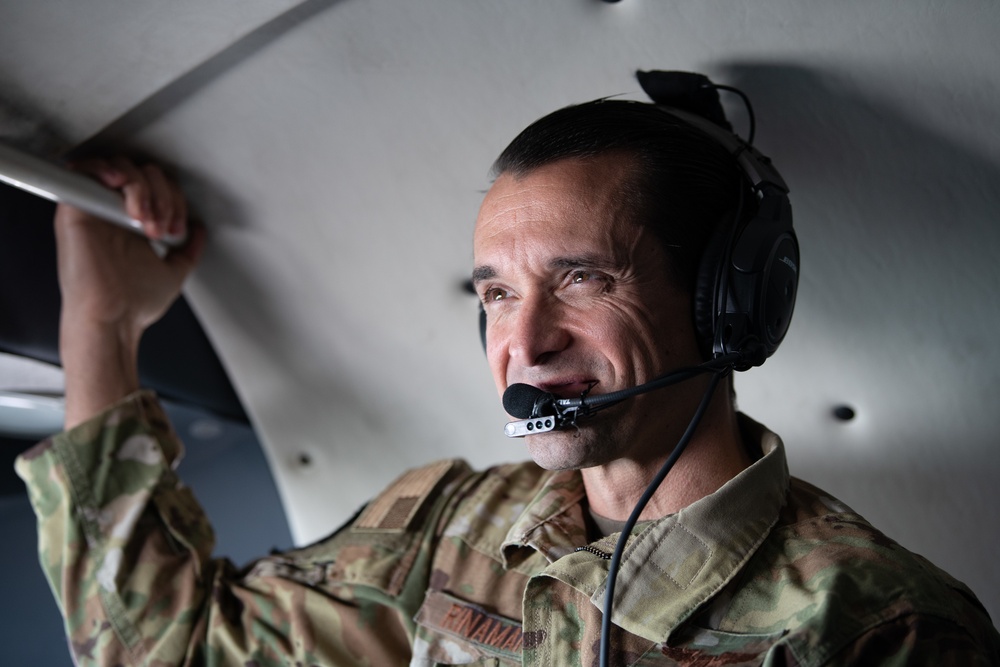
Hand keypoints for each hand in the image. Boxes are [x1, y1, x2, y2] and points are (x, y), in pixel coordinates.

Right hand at [55, 157, 204, 426]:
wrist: (114, 320)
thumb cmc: (135, 304)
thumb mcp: (174, 273)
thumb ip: (188, 251)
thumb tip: (198, 231)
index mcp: (134, 224)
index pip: (158, 188)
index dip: (175, 200)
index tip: (177, 230)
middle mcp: (113, 213)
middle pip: (143, 173)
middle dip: (164, 196)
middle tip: (162, 229)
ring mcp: (94, 209)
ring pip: (121, 167)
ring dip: (142, 189)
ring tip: (146, 221)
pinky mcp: (74, 209)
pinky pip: (85, 170)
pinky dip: (106, 169)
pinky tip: (121, 186)